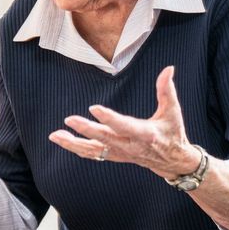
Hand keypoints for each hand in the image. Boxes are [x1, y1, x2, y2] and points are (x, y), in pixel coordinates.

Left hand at [48, 66, 198, 177]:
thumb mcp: (173, 111)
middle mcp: (130, 146)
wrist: (172, 161)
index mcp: (145, 134)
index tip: (94, 108)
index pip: (124, 126)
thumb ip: (167, 90)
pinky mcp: (114, 156)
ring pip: (93, 150)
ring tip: (54, 135)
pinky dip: (76, 148)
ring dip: (73, 143)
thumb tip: (169, 68)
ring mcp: (120, 153)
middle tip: (69, 119)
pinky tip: (61, 140)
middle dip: (86, 130)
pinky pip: (92, 154)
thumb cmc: (172, 132)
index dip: (109, 118)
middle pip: (104, 139)